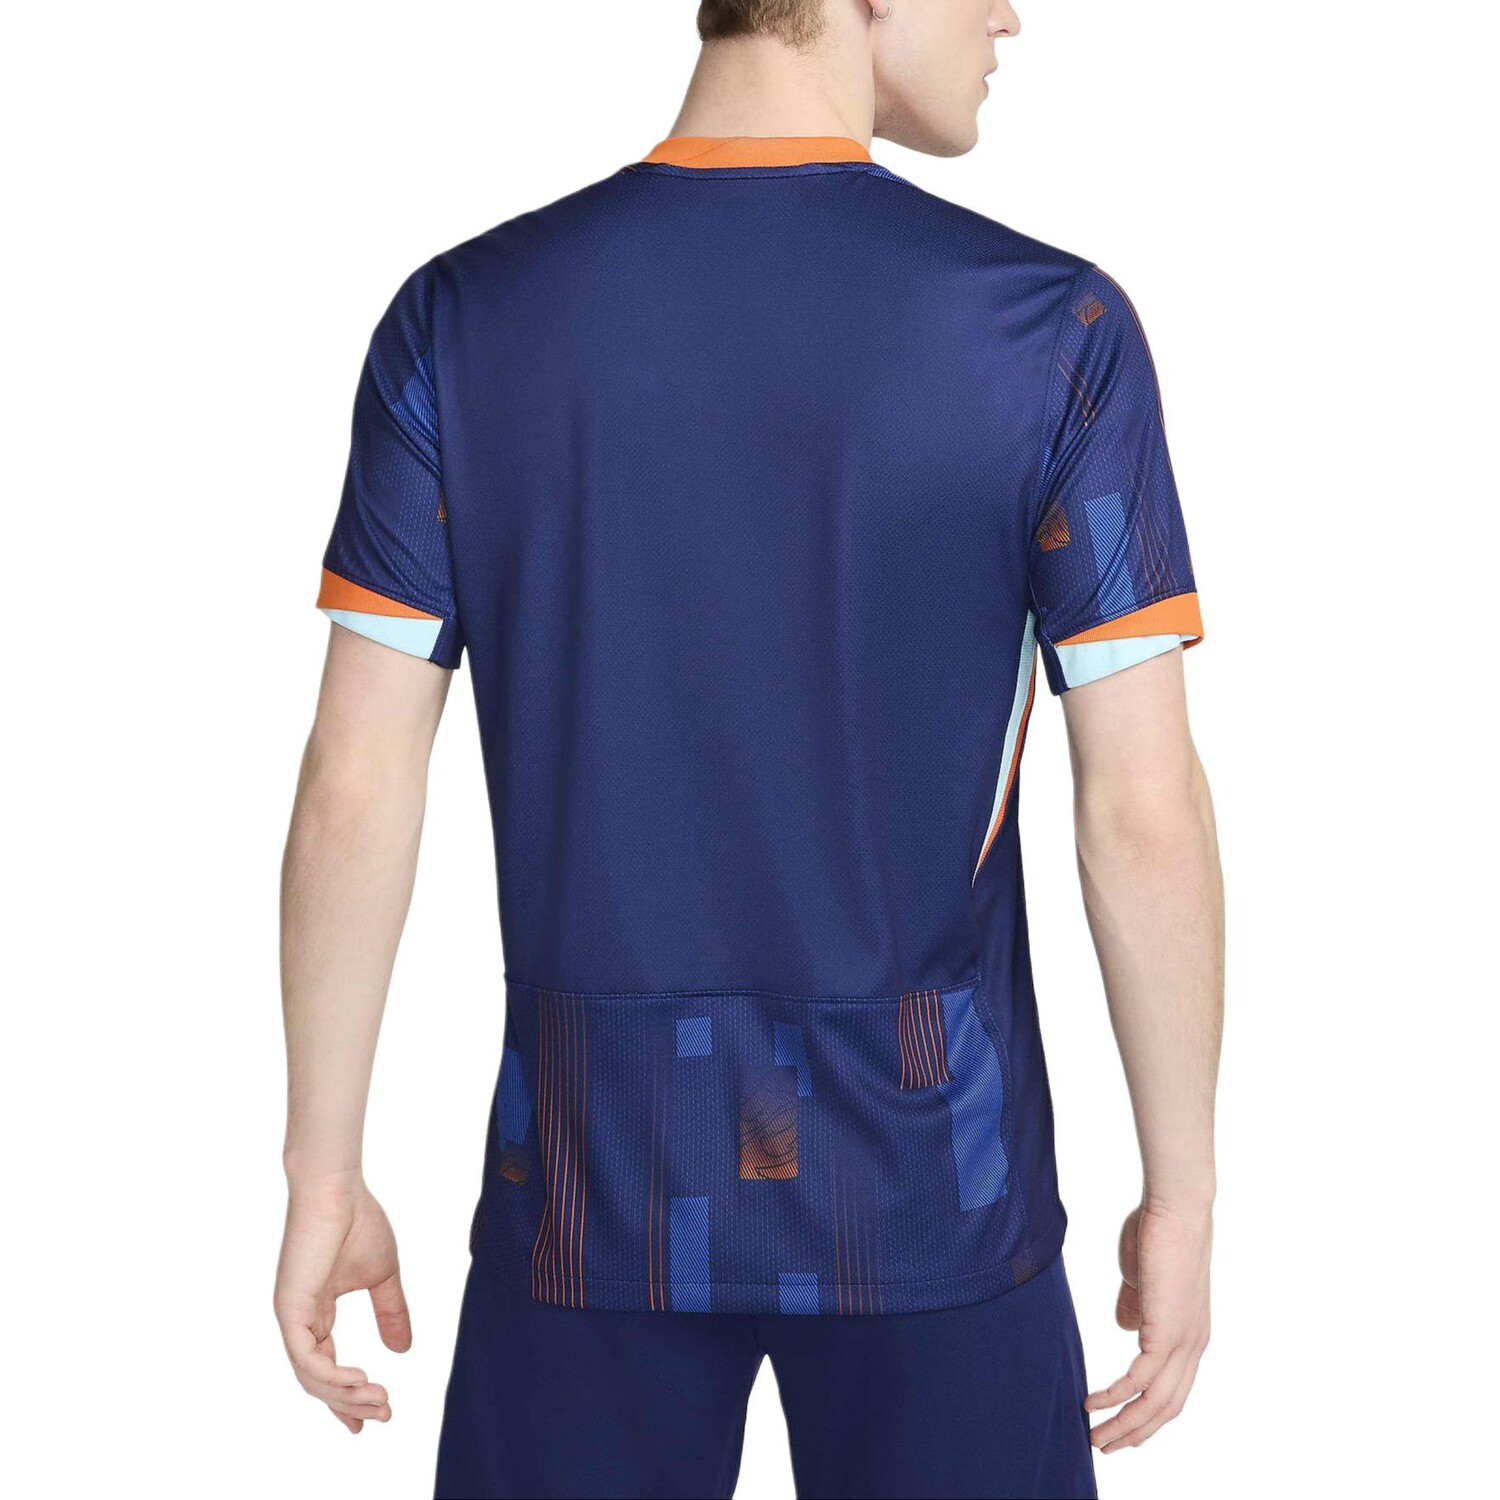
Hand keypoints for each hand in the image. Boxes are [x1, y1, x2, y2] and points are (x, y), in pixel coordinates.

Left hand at [273, 1176, 411, 1431]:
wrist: (337, 1189)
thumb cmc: (358, 1221)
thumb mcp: (383, 1276)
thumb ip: (391, 1311)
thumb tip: (403, 1351)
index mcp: (318, 1313)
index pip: (327, 1368)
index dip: (347, 1397)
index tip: (371, 1420)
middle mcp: (300, 1321)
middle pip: (320, 1380)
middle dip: (351, 1404)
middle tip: (384, 1415)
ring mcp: (292, 1316)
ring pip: (313, 1376)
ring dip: (346, 1395)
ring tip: (380, 1400)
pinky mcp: (290, 1308)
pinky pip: (306, 1357)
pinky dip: (332, 1376)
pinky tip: (359, 1382)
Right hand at [1085, 1202, 1211, 1451]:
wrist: (1176, 1208)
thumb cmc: (1158, 1230)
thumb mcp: (1142, 1276)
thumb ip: (1136, 1304)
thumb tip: (1126, 1327)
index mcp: (1190, 1334)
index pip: (1172, 1389)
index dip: (1146, 1412)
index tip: (1119, 1425)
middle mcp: (1193, 1346)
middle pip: (1166, 1407)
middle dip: (1134, 1432)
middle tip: (1103, 1445)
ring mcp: (1183, 1342)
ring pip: (1155, 1403)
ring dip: (1124, 1425)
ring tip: (1094, 1437)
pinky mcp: (1166, 1333)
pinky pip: (1139, 1380)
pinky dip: (1115, 1397)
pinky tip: (1092, 1403)